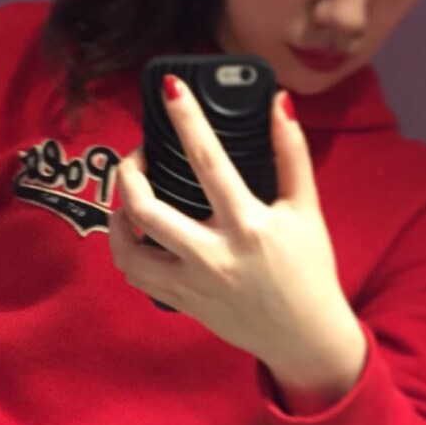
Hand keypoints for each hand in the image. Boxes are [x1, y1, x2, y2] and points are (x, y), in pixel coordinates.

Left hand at [108, 79, 366, 411]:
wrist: (304, 336)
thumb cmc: (308, 270)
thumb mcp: (306, 209)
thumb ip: (292, 154)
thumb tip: (280, 103)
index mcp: (248, 225)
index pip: (209, 162)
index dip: (187, 119)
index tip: (169, 89)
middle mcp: (214, 255)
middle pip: (147, 209)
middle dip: (129, 173)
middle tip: (136, 157)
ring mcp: (192, 284)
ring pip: (128, 250)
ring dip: (116, 217)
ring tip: (126, 197)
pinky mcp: (182, 303)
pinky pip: (136, 275)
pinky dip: (126, 250)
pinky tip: (135, 233)